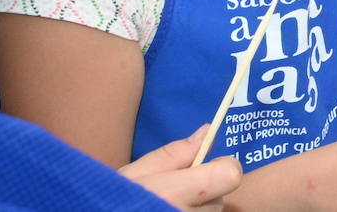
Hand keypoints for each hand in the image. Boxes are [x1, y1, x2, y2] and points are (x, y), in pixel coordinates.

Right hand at [118, 124, 241, 210]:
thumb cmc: (106, 203)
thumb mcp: (131, 175)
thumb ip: (172, 155)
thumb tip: (206, 132)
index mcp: (174, 195)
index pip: (230, 174)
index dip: (221, 167)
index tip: (202, 168)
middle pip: (220, 197)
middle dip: (204, 192)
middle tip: (171, 195)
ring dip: (196, 210)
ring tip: (163, 208)